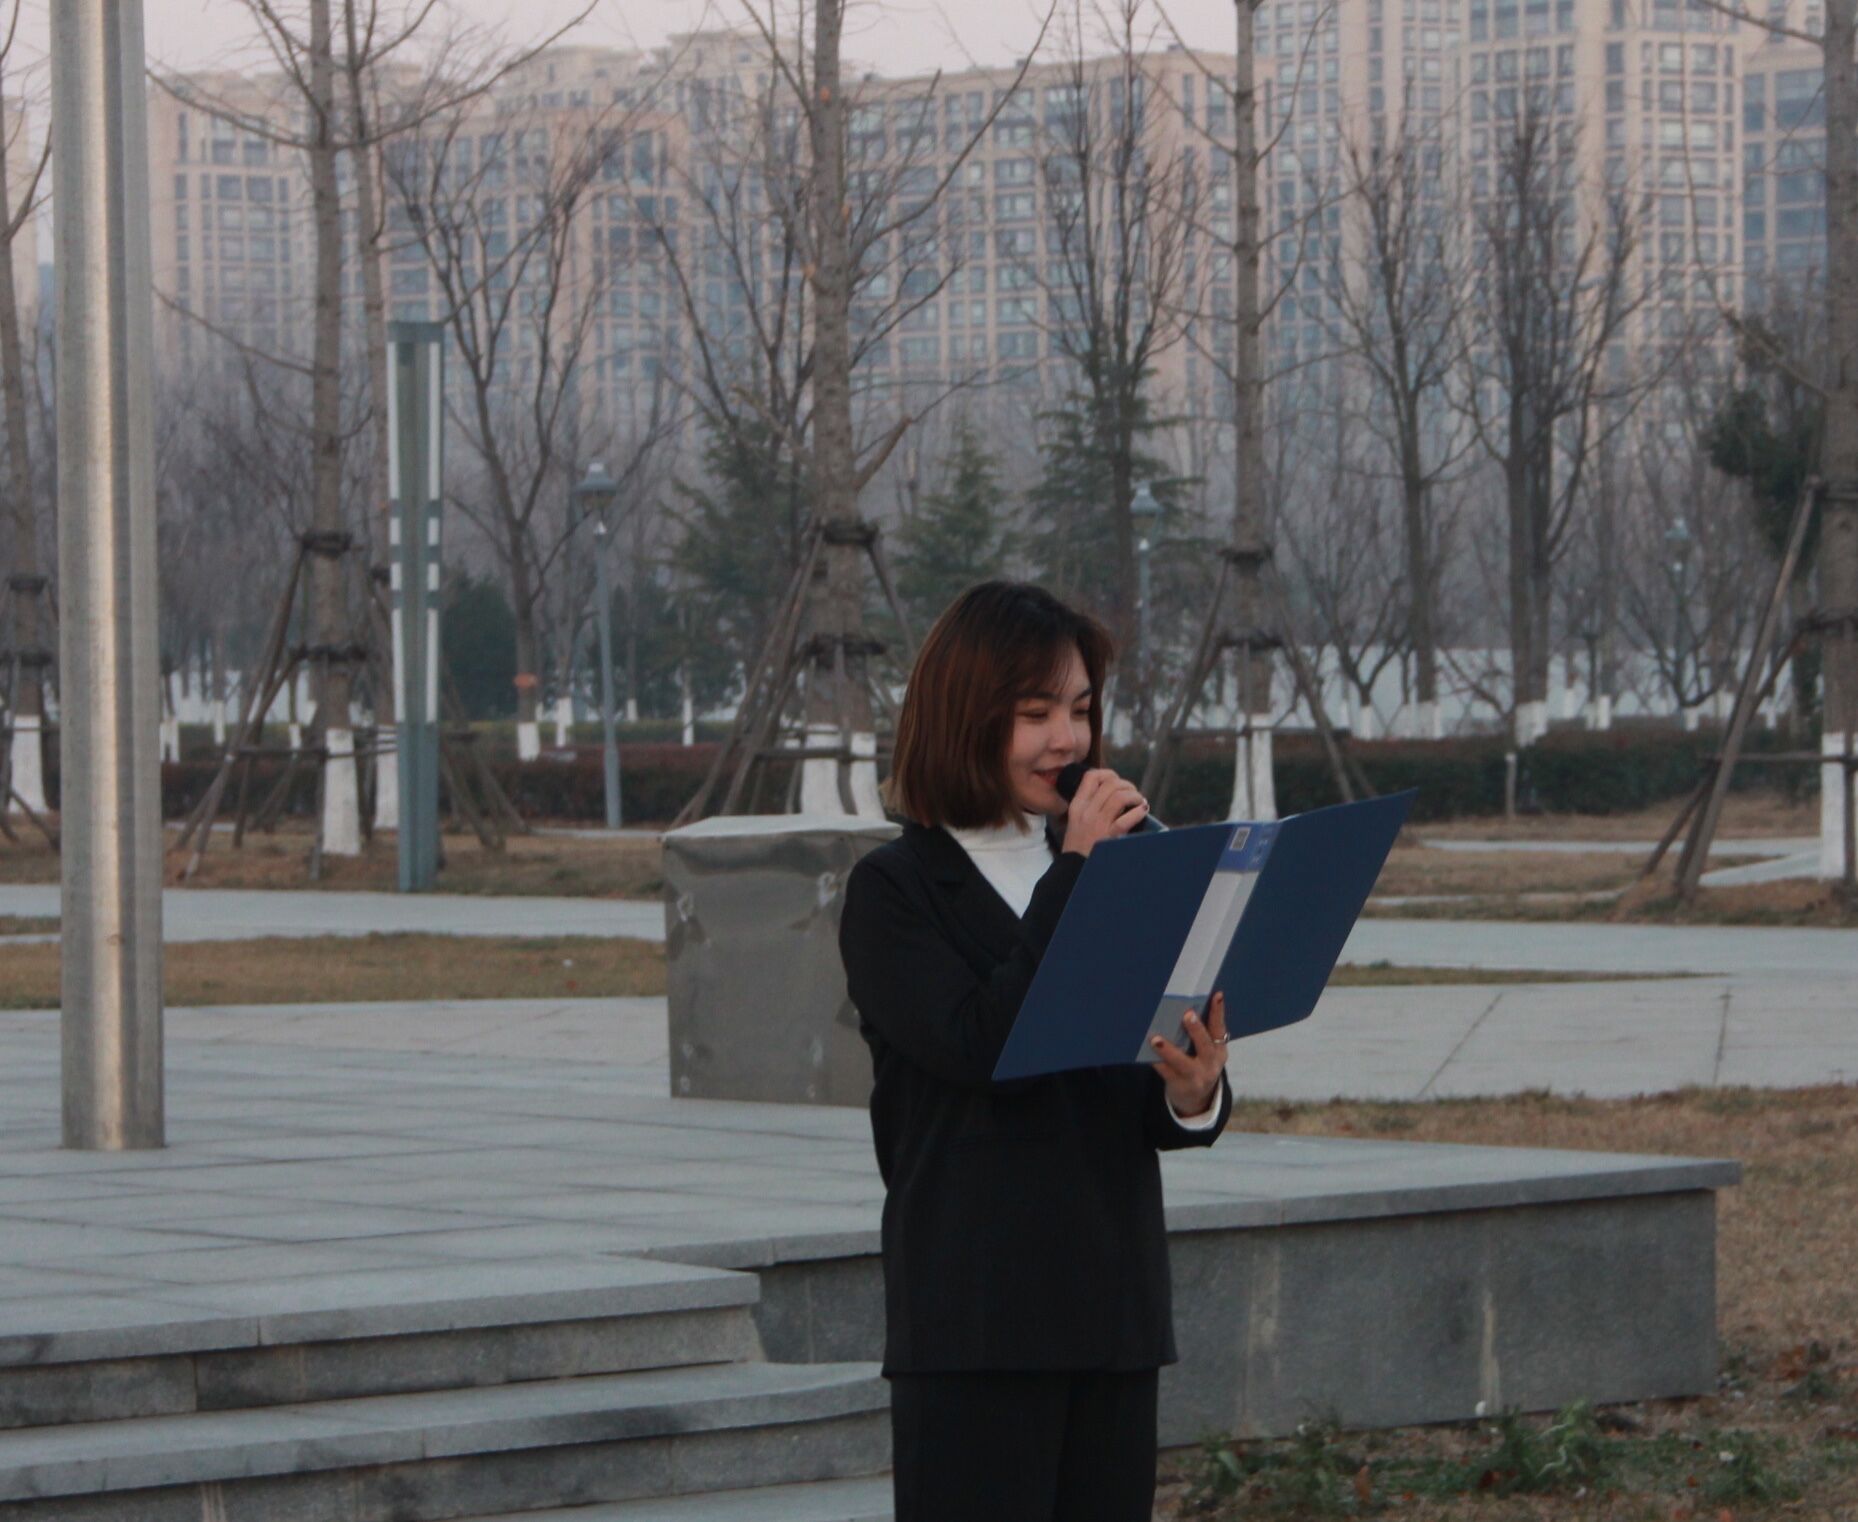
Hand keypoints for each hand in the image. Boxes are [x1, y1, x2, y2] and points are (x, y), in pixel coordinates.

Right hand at [1059, 768, 1147, 856]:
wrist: (1074, 869)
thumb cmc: (1079, 846)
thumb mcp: (1077, 821)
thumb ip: (1090, 806)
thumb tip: (1114, 792)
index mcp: (1077, 806)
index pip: (1090, 777)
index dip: (1108, 774)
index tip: (1117, 781)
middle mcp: (1086, 812)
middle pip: (1110, 784)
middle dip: (1127, 785)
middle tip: (1133, 794)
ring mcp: (1097, 824)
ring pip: (1119, 797)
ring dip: (1135, 796)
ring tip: (1140, 802)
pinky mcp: (1108, 837)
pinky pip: (1126, 819)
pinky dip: (1138, 812)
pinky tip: (1143, 811)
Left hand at [1150, 991, 1227, 1116]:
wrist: (1195, 1099)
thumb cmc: (1198, 1064)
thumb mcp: (1207, 1052)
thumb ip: (1201, 1034)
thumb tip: (1186, 1004)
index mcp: (1219, 1051)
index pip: (1219, 1029)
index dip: (1219, 1012)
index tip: (1217, 995)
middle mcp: (1210, 1064)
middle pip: (1205, 1046)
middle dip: (1196, 1030)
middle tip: (1188, 1015)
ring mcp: (1195, 1077)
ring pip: (1182, 1063)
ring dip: (1169, 1050)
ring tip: (1156, 1039)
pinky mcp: (1179, 1085)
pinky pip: (1165, 1072)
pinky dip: (1156, 1061)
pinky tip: (1145, 1051)